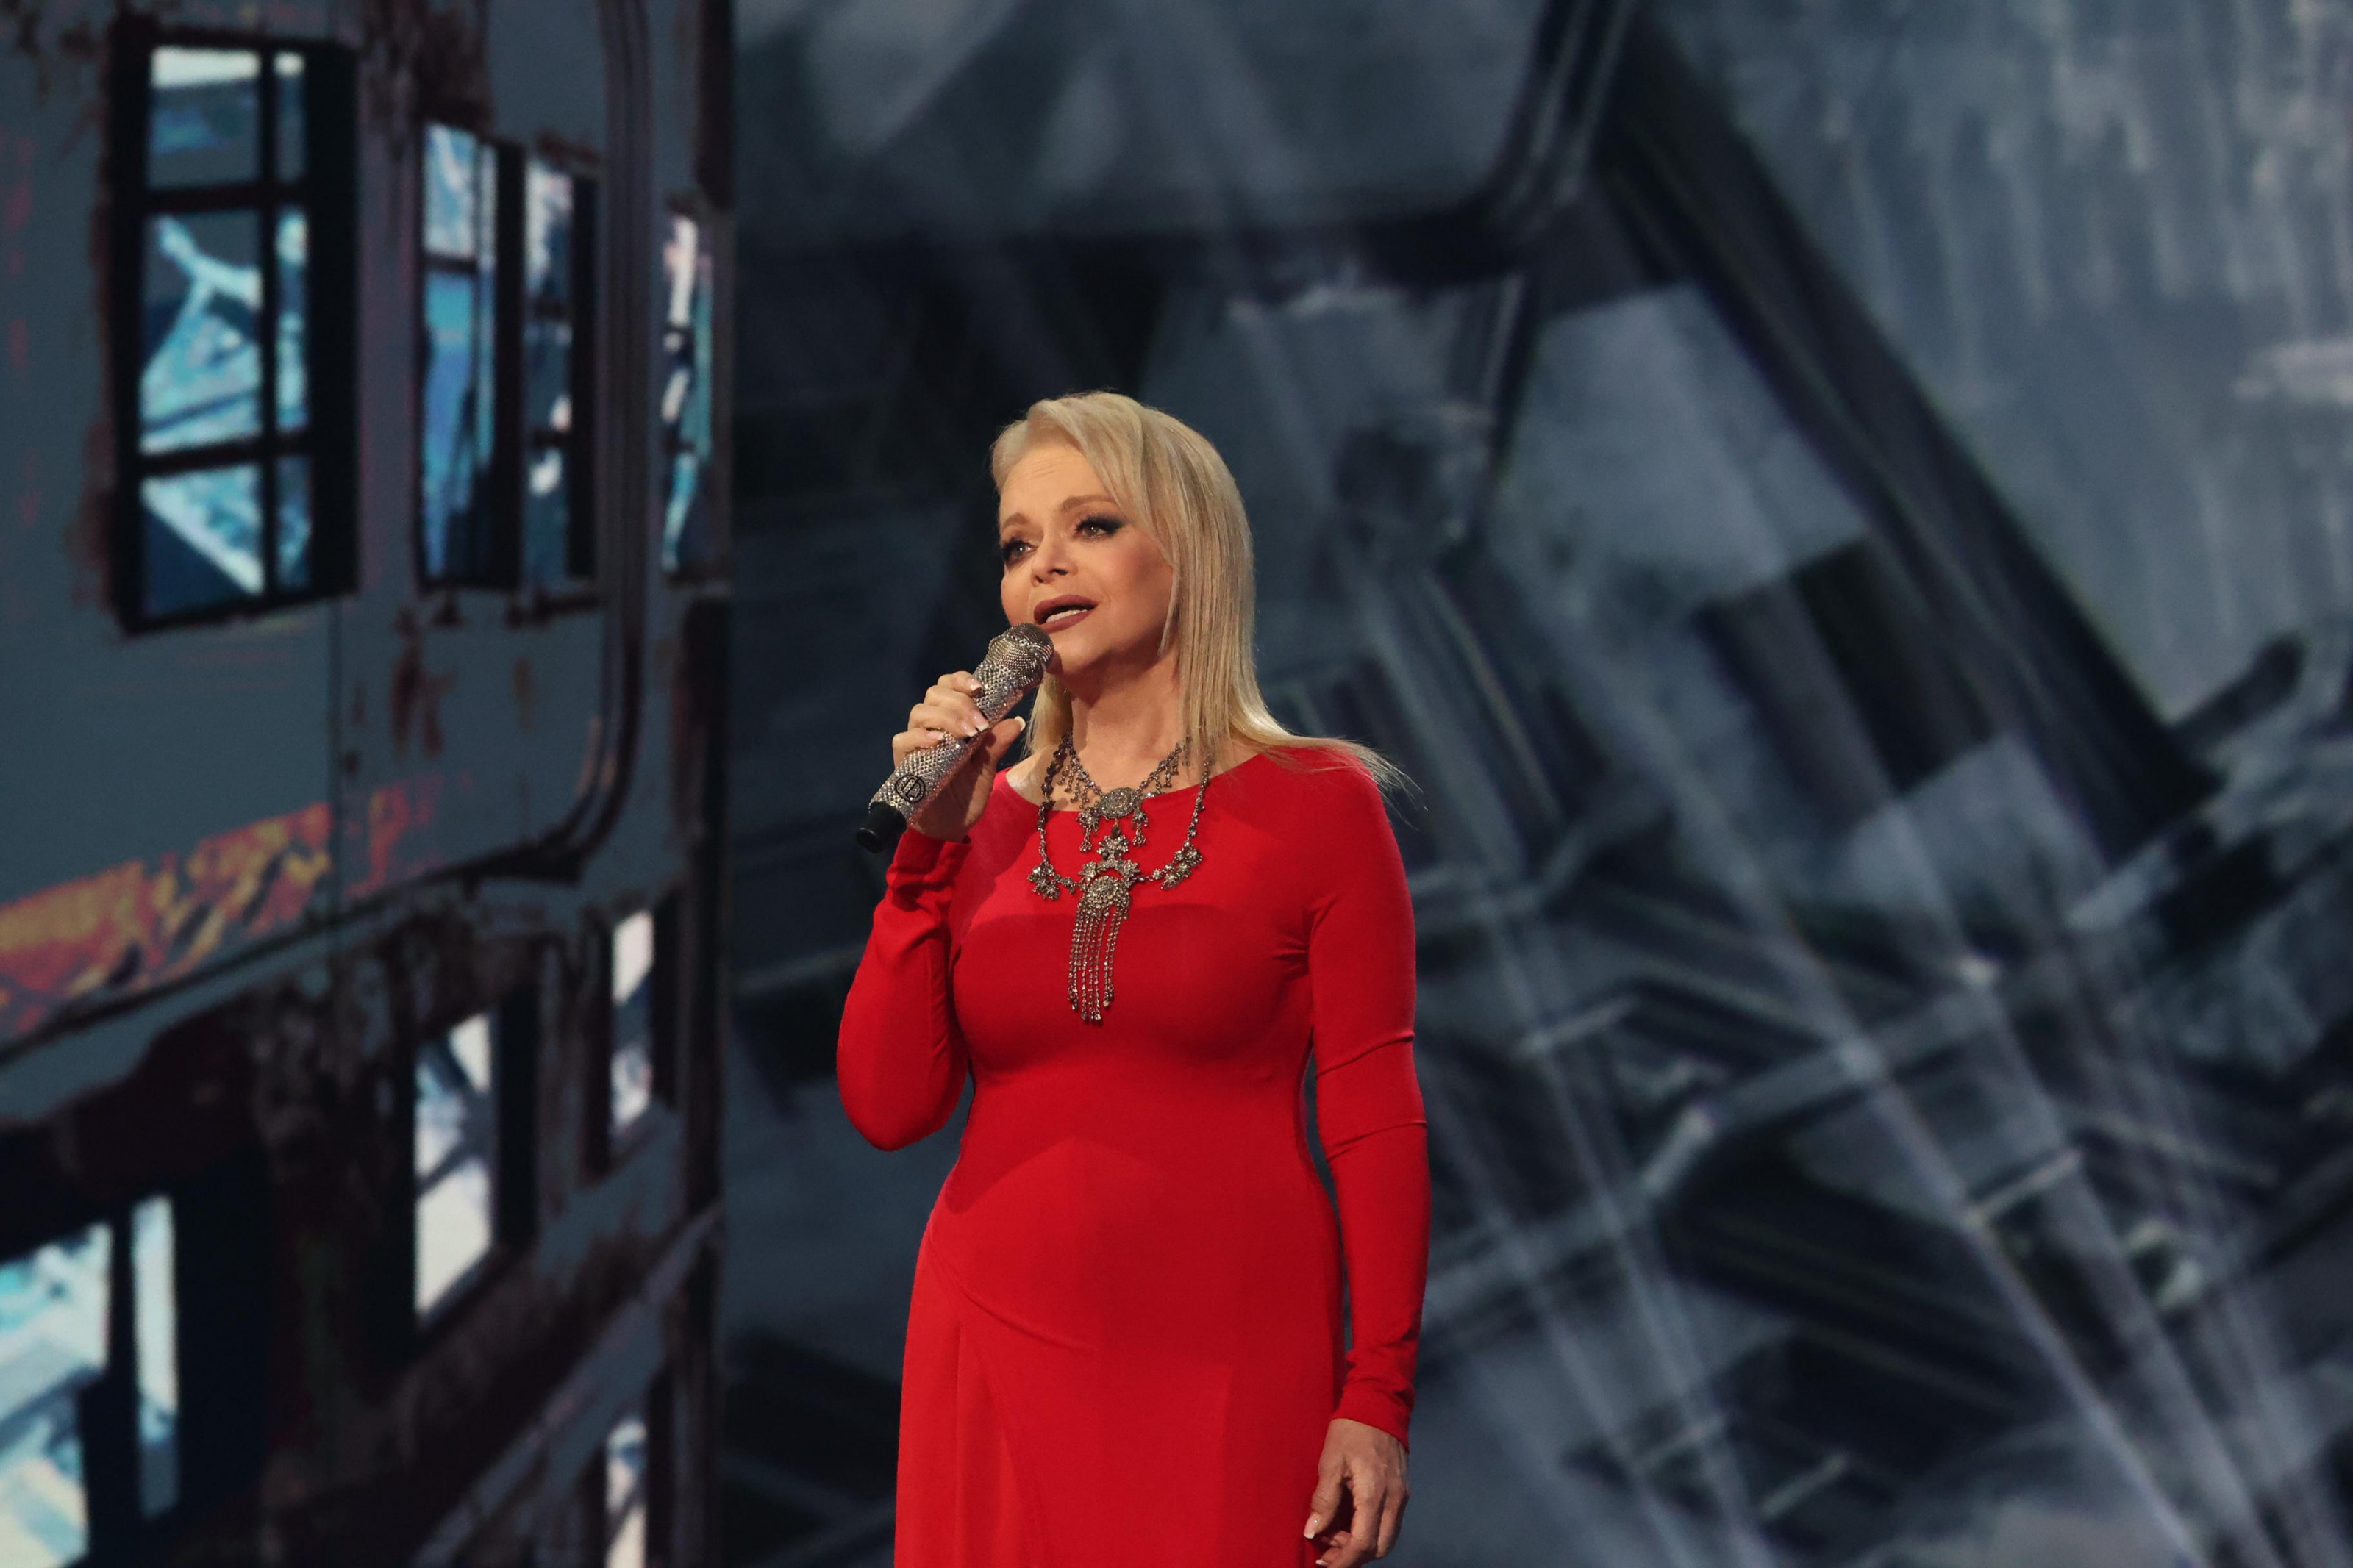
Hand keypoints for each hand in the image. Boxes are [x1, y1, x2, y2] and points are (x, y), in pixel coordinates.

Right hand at [892, 670, 1025, 840]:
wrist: (952, 826)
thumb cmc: (967, 793)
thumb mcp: (988, 768)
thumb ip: (997, 743)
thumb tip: (1016, 720)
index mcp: (951, 720)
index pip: (949, 686)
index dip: (961, 680)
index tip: (980, 688)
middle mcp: (931, 726)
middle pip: (934, 693)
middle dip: (959, 702)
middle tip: (979, 722)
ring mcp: (916, 742)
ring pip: (920, 712)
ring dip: (946, 717)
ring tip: (967, 734)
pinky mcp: (903, 761)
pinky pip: (903, 739)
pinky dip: (921, 737)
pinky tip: (939, 742)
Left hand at [1303, 1417, 1408, 1565]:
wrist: (1378, 1405)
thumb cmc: (1350, 1431)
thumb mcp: (1330, 1462)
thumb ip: (1324, 1501)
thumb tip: (1312, 1532)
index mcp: (1374, 1494)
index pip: (1363, 1544)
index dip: (1343, 1560)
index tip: (1324, 1564)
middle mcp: (1394, 1500)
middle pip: (1379, 1548)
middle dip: (1353, 1556)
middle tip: (1327, 1548)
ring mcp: (1401, 1496)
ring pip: (1387, 1539)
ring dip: (1362, 1545)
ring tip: (1335, 1533)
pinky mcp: (1402, 1491)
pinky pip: (1389, 1524)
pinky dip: (1371, 1531)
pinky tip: (1350, 1521)